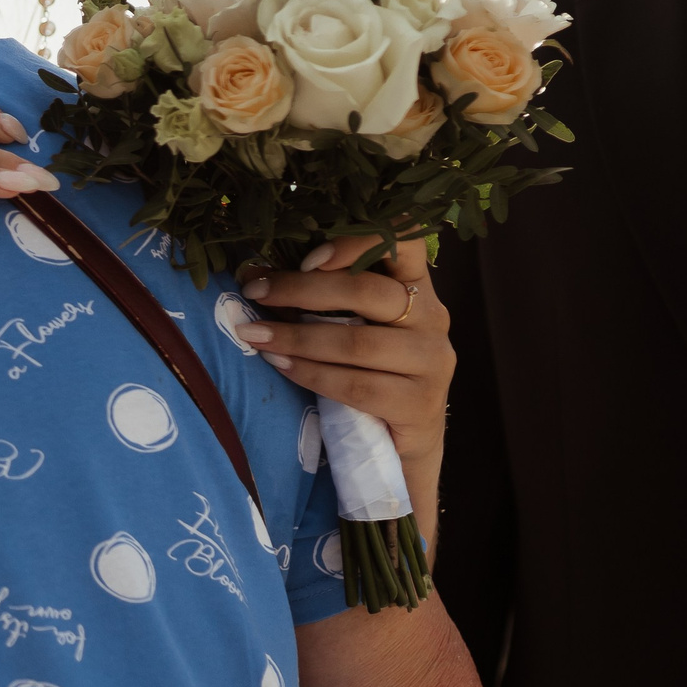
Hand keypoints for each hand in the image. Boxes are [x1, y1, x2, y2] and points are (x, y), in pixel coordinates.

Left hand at [235, 234, 454, 545]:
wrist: (402, 447)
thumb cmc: (369, 372)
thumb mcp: (354, 325)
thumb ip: (322, 295)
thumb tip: (253, 270)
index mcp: (417, 288)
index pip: (407, 240)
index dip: (360, 239)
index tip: (307, 256)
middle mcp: (434, 319)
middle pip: (369, 291)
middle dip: (302, 290)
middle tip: (254, 290)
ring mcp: (432, 364)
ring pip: (358, 342)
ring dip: (297, 336)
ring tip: (254, 334)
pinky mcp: (420, 406)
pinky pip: (356, 386)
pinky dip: (310, 373)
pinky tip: (280, 364)